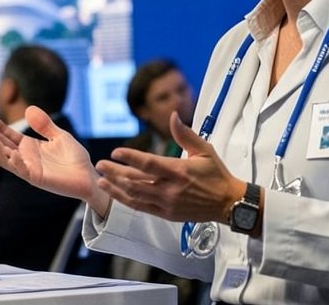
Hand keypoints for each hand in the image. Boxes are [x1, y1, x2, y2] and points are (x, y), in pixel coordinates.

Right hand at [0, 106, 109, 214]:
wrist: (89, 176)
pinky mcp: (38, 178)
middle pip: (1, 146)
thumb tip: (28, 109)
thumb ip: (44, 125)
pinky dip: (16, 162)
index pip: (8, 136)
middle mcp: (25, 158)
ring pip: (5, 159)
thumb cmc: (74, 158)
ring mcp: (29, 169)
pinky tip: (11, 153)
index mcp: (29, 147)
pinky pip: (22, 171)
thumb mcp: (59, 136)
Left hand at [95, 112, 248, 222]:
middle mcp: (170, 189)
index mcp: (178, 171)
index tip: (115, 152)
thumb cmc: (216, 175)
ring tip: (101, 180)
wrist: (228, 203)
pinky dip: (126, 200)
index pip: (149, 163)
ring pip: (135, 195)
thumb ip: (185, 134)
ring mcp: (167, 203)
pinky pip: (141, 207)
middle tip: (100, 164)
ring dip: (116, 187)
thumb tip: (173, 116)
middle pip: (136, 180)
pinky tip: (115, 194)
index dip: (130, 157)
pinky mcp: (166, 214)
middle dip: (115, 172)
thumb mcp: (204, 150)